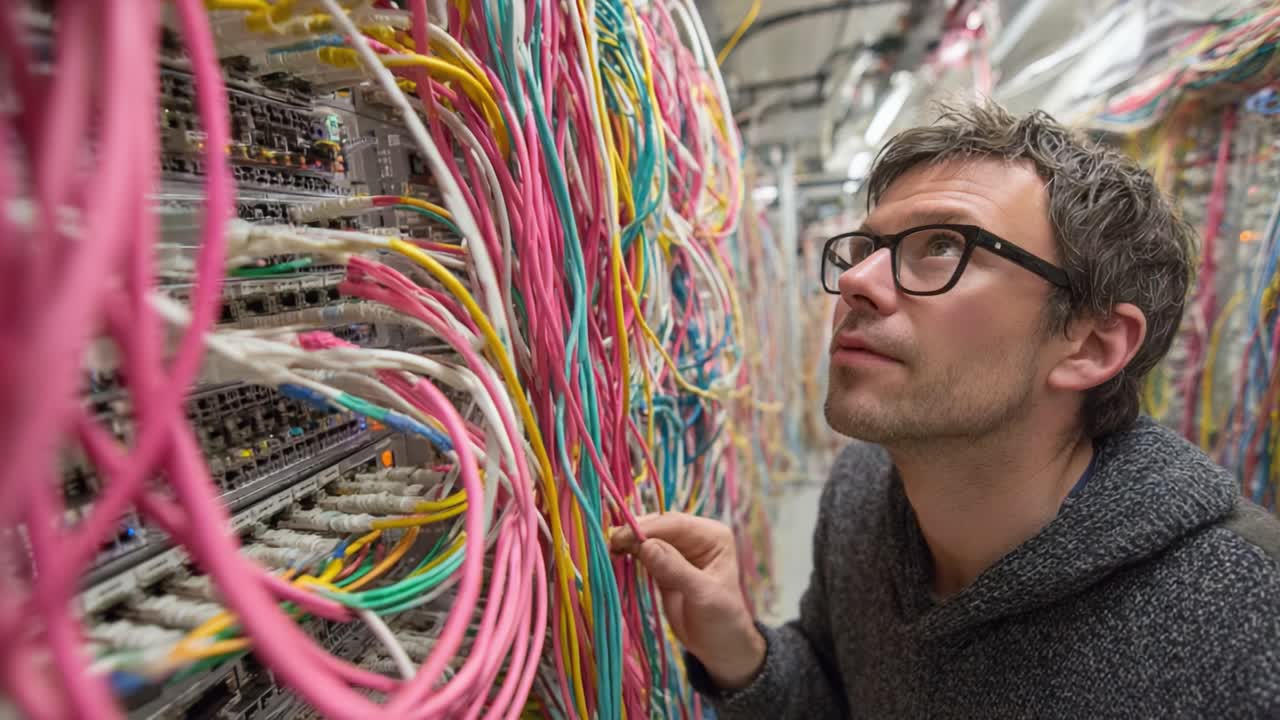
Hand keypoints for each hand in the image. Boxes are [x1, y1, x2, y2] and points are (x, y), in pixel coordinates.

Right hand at [611, 512, 765, 689]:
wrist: (719, 646)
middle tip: (610, 544)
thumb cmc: (721, 620)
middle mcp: (696, 537)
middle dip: (634, 533)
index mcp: (712, 536)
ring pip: (647, 537)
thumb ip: (675, 569)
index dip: (648, 528)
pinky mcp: (663, 565)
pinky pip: (642, 553)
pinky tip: (615, 557)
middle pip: (658, 526)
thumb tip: (646, 546)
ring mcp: (678, 550)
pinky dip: (628, 554)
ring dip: (628, 542)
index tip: (623, 536)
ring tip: (609, 550)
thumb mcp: (702, 595)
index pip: (675, 523)